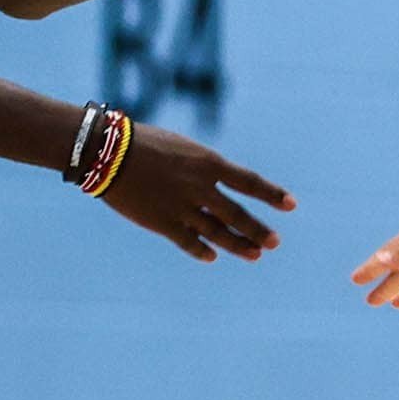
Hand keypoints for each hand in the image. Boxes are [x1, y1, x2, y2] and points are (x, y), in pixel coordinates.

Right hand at [101, 123, 295, 262]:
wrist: (107, 152)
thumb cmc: (143, 143)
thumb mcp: (182, 148)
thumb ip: (204, 169)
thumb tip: (220, 188)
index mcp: (208, 163)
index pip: (250, 182)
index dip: (272, 194)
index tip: (291, 204)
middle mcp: (201, 187)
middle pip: (238, 214)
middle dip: (258, 230)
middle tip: (275, 242)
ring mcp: (183, 207)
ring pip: (218, 233)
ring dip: (238, 245)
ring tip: (255, 254)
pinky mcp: (163, 224)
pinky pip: (189, 242)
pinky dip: (203, 251)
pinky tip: (213, 257)